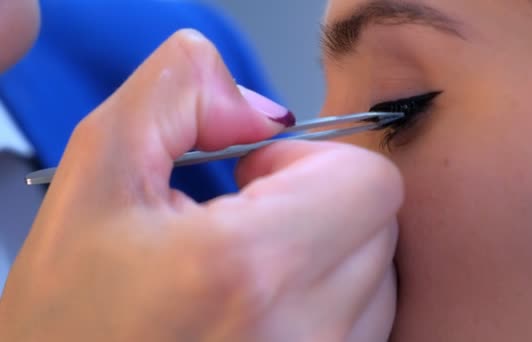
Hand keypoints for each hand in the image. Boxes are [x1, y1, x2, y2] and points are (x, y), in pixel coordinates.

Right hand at [0, 30, 402, 340]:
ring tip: (253, 274)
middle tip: (249, 225)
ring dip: (326, 256)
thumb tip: (263, 112)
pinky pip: (367, 325)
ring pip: (378, 276)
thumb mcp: (96, 178)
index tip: (255, 182)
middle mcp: (307, 333)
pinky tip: (268, 310)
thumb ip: (179, 96)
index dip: (312, 162)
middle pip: (379, 224)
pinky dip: (329, 303)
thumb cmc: (72, 318)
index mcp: (252, 267)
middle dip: (319, 203)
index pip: (371, 181)